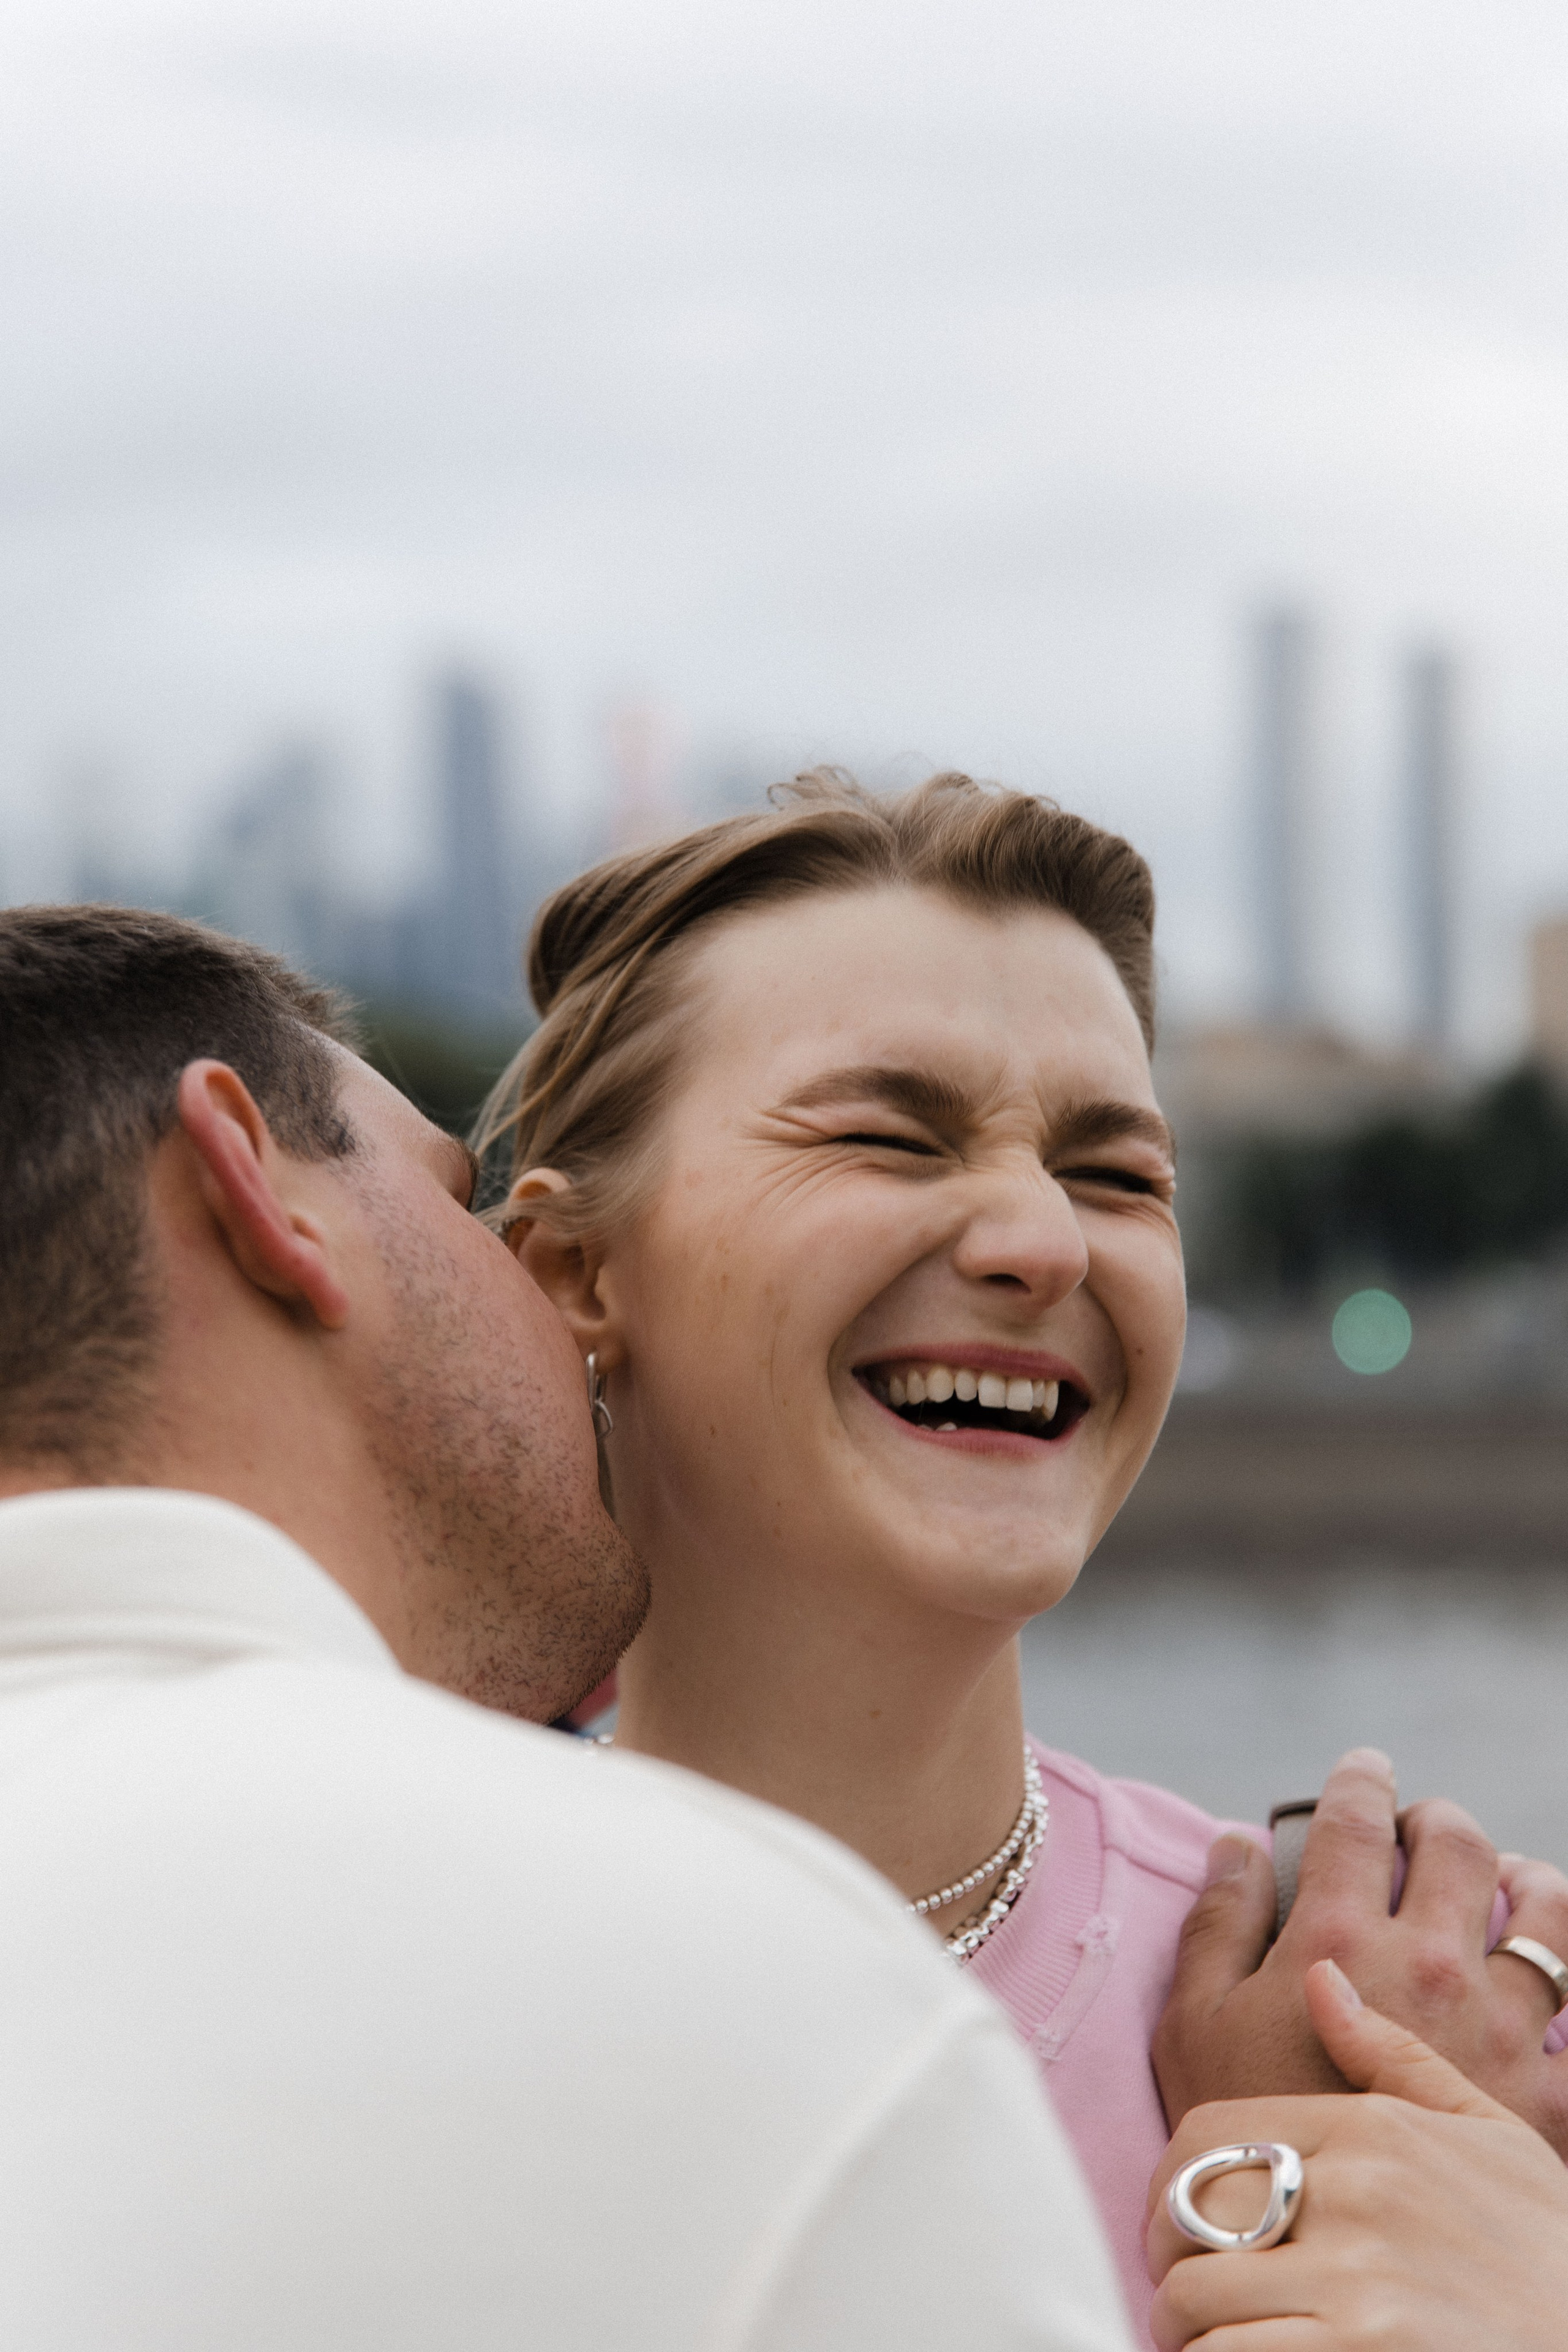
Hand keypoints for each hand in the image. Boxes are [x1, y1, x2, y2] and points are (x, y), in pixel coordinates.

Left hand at [1147, 1958, 1567, 2349]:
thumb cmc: (1544, 2247)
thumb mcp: (1484, 2133)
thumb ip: (1391, 2056)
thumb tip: (1321, 1976)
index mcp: (1372, 2130)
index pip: (1204, 2135)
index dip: (1169, 2187)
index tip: (1180, 2224)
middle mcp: (1356, 2194)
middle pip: (1185, 2213)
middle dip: (1168, 2260)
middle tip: (1188, 2290)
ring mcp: (1357, 2280)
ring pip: (1195, 2296)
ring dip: (1189, 2330)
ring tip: (1218, 2340)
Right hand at [1152, 1745, 1567, 2154]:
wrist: (1317, 2252)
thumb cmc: (1248, 2137)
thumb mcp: (1194, 2025)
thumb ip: (1218, 1923)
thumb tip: (1237, 1842)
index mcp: (1337, 1941)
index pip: (1356, 1821)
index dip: (1359, 1781)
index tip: (1363, 1770)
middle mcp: (1428, 1966)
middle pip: (1460, 1846)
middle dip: (1439, 1819)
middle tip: (1421, 1827)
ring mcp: (1500, 2030)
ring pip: (1546, 1912)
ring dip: (1525, 1879)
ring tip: (1508, 1880)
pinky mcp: (1548, 2096)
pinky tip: (1549, 1984)